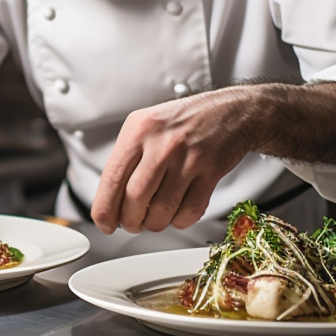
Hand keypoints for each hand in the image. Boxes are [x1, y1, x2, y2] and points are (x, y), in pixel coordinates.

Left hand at [91, 88, 254, 233]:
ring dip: (154, 224)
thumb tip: (110, 200)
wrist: (231, 111)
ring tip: (153, 220)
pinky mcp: (212, 171)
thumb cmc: (184, 122)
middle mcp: (162, 143)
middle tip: (131, 224)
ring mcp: (188, 157)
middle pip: (135, 198)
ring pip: (162, 209)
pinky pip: (190, 210)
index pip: (112, 178)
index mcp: (138, 130)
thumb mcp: (146, 126)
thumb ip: (127, 159)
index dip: (104, 209)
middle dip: (130, 221)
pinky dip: (180, 221)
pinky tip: (176, 215)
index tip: (104, 223)